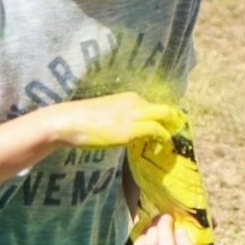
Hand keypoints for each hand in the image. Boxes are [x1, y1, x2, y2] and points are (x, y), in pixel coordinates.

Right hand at [47, 92, 181, 149]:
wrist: (70, 121)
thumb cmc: (83, 119)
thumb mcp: (107, 115)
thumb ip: (121, 119)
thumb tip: (127, 130)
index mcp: (129, 97)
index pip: (154, 106)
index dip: (163, 118)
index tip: (165, 130)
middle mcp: (135, 101)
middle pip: (165, 109)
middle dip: (174, 122)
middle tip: (174, 137)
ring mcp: (134, 114)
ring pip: (165, 115)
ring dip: (170, 131)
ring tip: (170, 145)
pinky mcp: (131, 129)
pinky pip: (157, 130)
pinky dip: (164, 139)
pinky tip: (162, 148)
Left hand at [131, 214, 205, 244]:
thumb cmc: (181, 235)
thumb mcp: (195, 229)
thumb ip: (203, 225)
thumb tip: (212, 222)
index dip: (185, 244)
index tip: (180, 229)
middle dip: (165, 229)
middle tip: (165, 217)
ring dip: (153, 229)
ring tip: (156, 223)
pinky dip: (142, 237)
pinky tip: (148, 235)